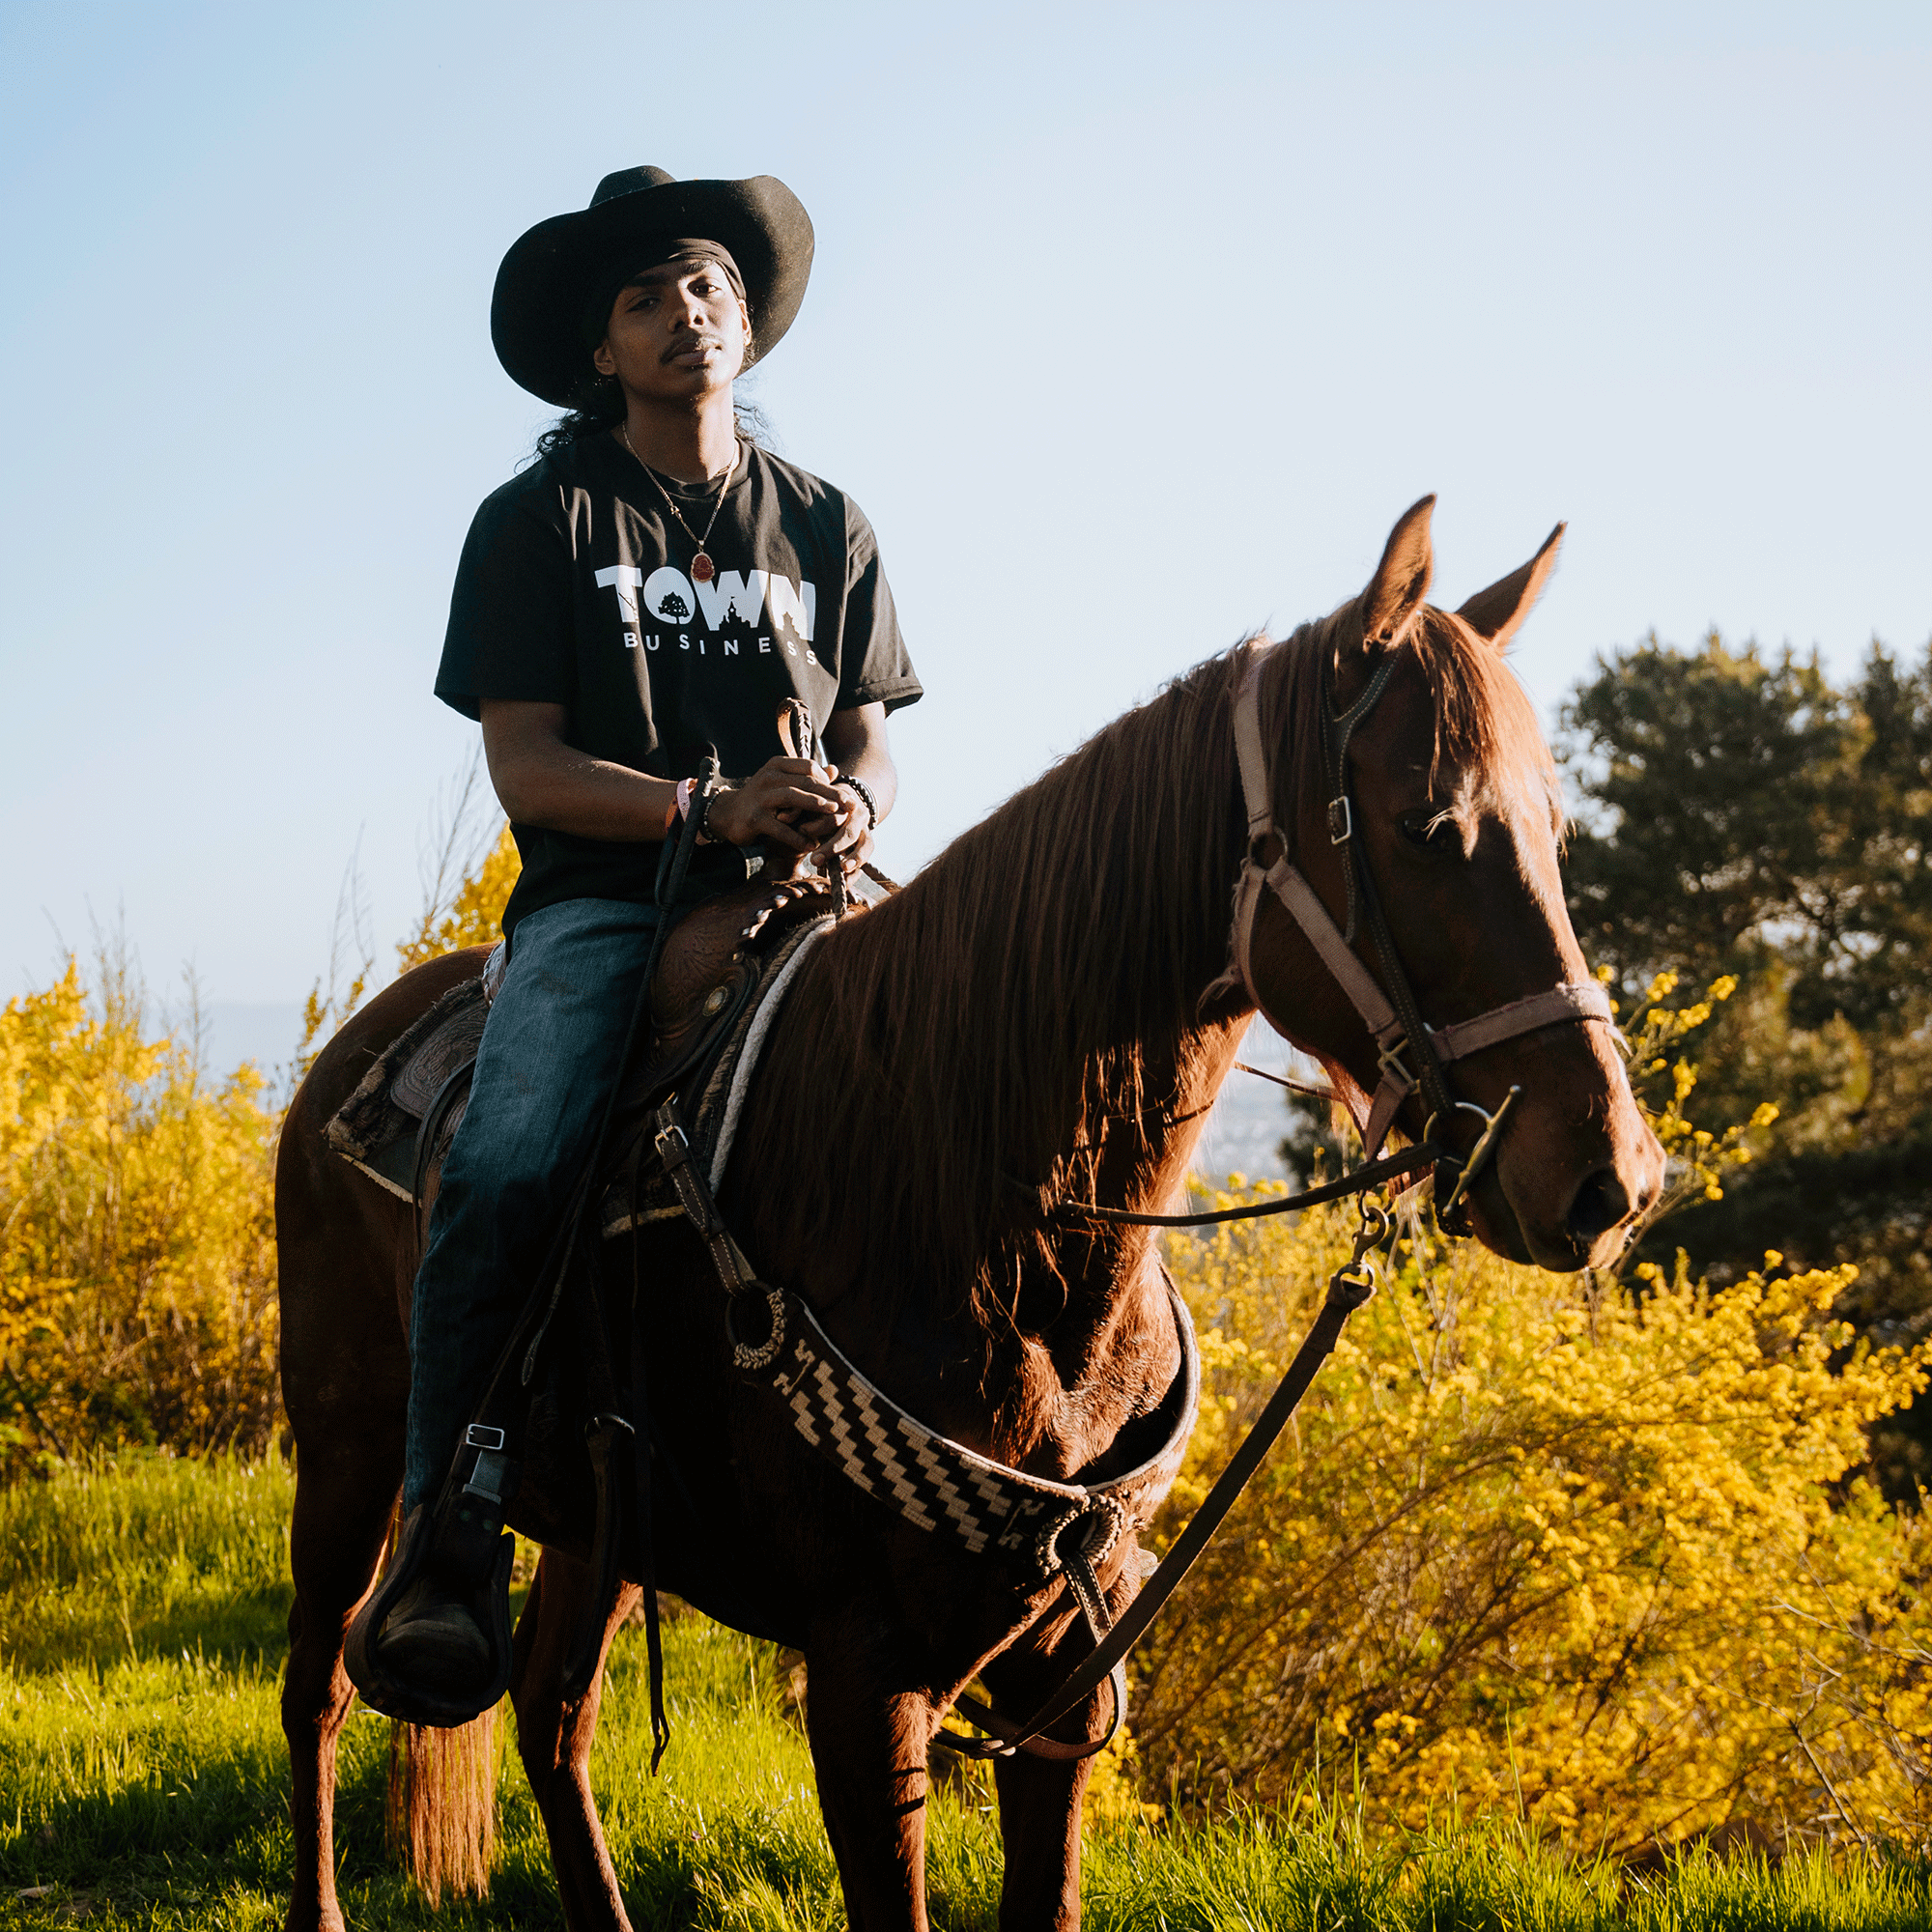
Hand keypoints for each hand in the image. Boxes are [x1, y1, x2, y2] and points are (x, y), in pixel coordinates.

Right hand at [703, 757, 849, 853]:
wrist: (728, 814)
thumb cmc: (762, 798)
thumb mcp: (783, 783)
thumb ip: (807, 777)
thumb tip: (835, 769)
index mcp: (777, 765)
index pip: (809, 767)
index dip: (828, 781)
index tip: (843, 795)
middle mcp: (768, 777)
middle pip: (806, 782)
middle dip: (831, 793)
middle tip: (850, 804)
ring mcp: (760, 797)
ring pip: (793, 798)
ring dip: (816, 806)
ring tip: (835, 815)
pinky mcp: (754, 819)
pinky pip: (781, 828)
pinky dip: (797, 838)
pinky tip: (811, 845)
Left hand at [805, 775, 874, 876]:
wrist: (843, 801)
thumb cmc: (819, 804)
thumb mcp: (808, 803)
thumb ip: (795, 809)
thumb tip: (781, 817)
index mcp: (843, 803)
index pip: (833, 814)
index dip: (819, 825)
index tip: (802, 831)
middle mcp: (858, 817)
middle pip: (850, 832)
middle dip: (833, 847)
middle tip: (815, 861)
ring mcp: (866, 832)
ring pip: (867, 846)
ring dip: (855, 859)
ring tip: (843, 869)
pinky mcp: (866, 846)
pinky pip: (866, 861)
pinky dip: (857, 873)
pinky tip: (845, 883)